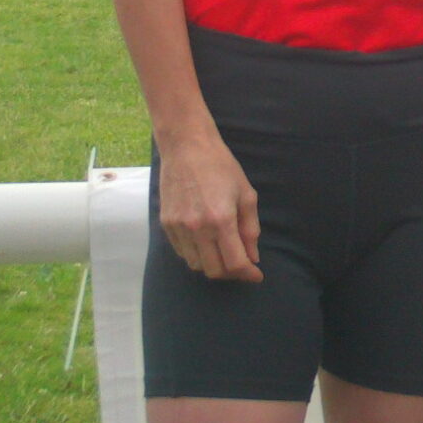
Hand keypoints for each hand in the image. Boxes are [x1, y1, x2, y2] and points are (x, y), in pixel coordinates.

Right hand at [155, 130, 260, 281]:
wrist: (187, 147)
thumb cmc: (221, 166)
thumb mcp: (245, 194)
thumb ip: (250, 229)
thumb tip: (253, 257)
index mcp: (221, 220)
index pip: (234, 263)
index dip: (248, 274)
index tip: (256, 275)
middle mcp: (197, 228)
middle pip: (214, 270)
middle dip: (232, 273)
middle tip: (242, 265)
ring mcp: (178, 227)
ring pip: (196, 265)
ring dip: (213, 265)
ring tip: (224, 253)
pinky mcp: (166, 224)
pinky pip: (182, 252)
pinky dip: (196, 255)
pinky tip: (206, 243)